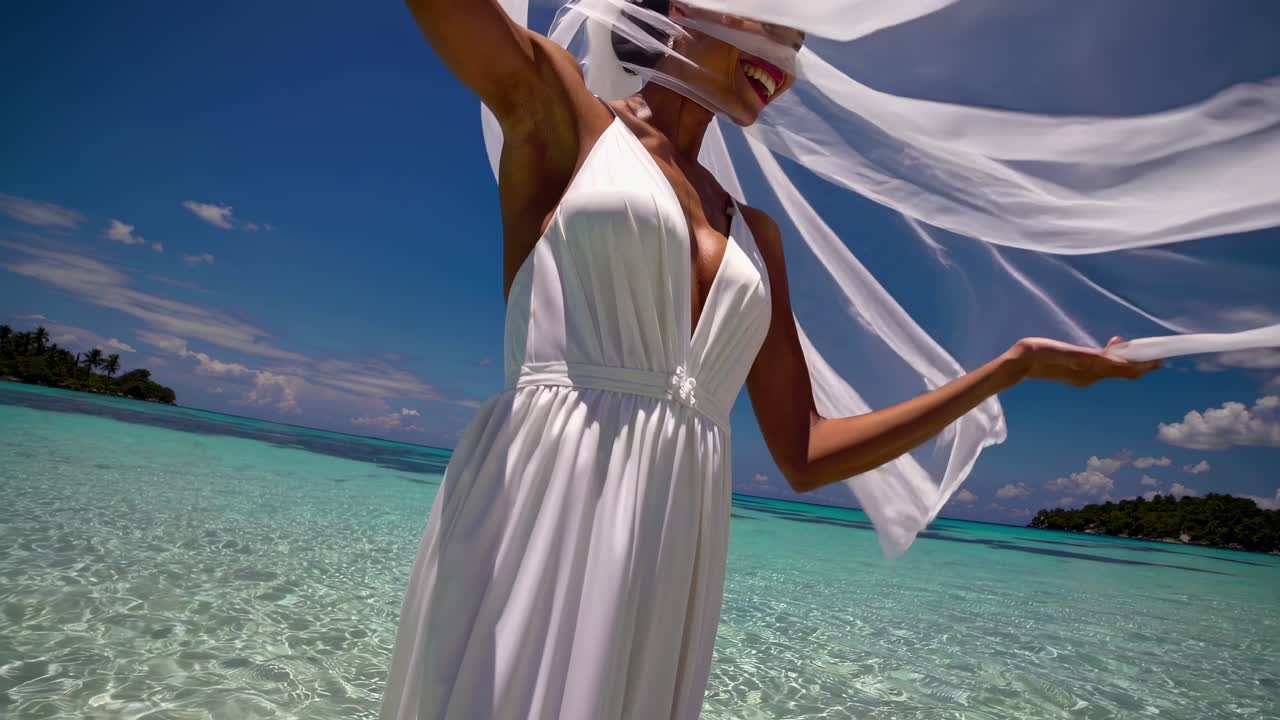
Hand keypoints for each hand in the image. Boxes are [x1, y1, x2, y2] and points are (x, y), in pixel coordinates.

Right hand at [1004, 336, 1160, 386]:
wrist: (1019, 364)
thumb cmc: (1040, 354)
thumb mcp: (1066, 353)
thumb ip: (1089, 357)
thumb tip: (1114, 358)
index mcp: (1090, 370)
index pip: (1123, 369)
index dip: (1142, 365)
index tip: (1159, 360)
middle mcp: (1090, 376)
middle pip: (1121, 371)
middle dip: (1139, 363)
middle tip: (1156, 357)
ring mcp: (1083, 375)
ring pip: (1113, 369)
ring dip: (1126, 361)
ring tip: (1138, 352)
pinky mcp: (1076, 371)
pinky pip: (1101, 367)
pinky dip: (1112, 359)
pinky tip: (1111, 351)